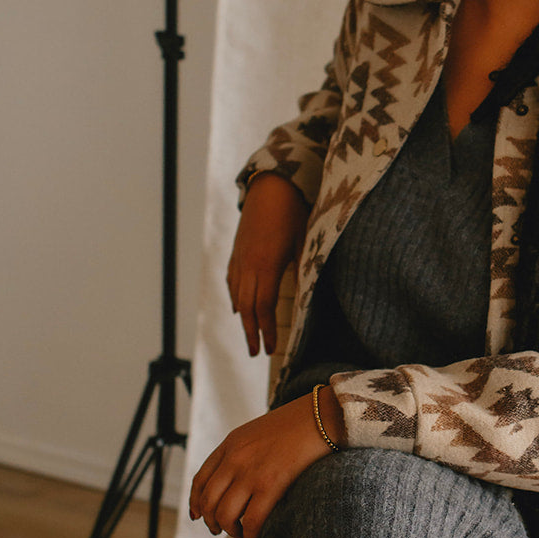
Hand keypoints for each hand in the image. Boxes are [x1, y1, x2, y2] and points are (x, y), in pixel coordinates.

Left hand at [189, 387, 345, 537]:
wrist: (321, 415)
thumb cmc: (298, 424)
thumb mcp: (258, 431)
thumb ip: (243, 451)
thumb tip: (239, 479)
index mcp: (230, 444)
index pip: (200, 480)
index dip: (195, 502)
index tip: (198, 516)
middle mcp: (234, 459)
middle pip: (209, 501)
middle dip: (211, 522)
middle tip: (221, 530)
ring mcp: (250, 472)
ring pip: (225, 515)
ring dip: (230, 531)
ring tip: (241, 536)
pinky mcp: (270, 484)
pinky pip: (251, 520)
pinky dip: (250, 536)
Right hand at [227, 173, 308, 355]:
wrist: (271, 184)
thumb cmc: (293, 211)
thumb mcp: (304, 240)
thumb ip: (303, 268)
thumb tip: (307, 295)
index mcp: (266, 265)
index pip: (263, 307)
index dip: (266, 331)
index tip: (272, 349)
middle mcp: (248, 265)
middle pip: (246, 307)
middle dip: (251, 332)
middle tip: (255, 353)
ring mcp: (240, 257)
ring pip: (237, 295)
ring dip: (242, 318)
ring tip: (249, 335)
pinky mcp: (237, 250)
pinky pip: (231, 280)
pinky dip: (234, 297)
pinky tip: (237, 307)